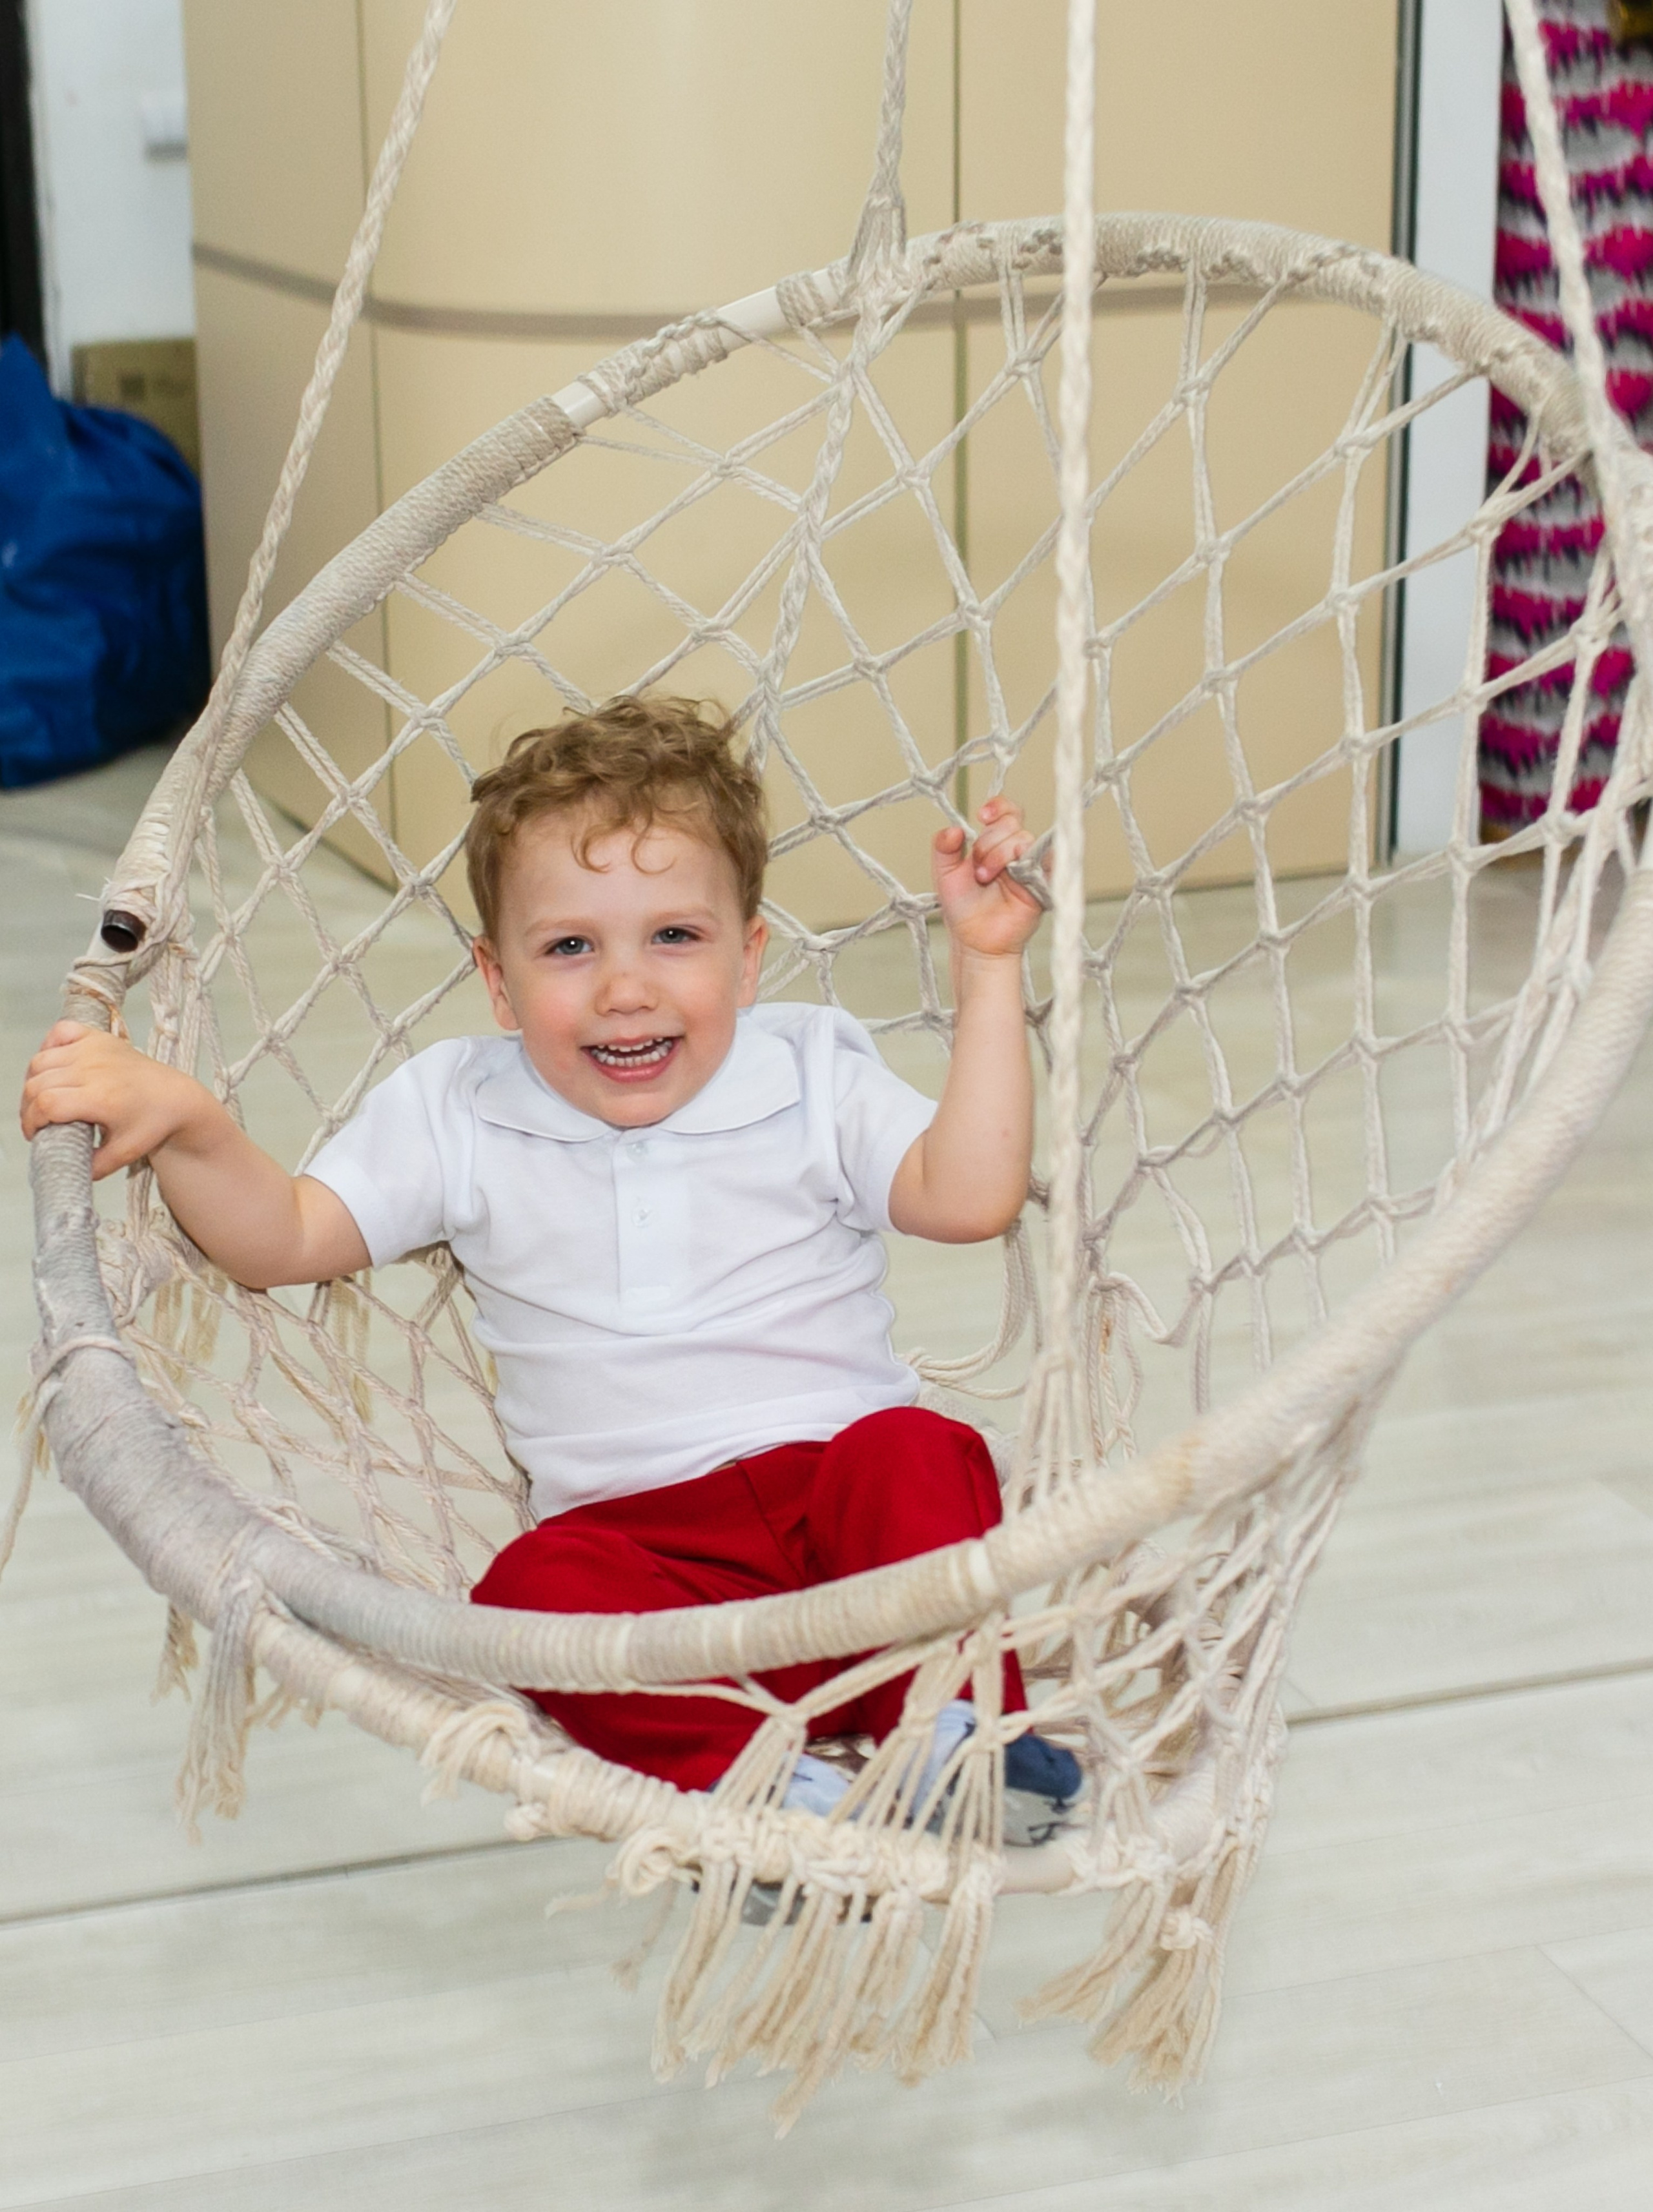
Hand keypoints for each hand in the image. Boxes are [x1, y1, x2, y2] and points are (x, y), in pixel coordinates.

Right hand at [20, 1021, 223, 1181]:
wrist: (176, 1097)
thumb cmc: (151, 1124)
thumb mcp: (124, 1153)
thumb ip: (93, 1166)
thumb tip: (65, 1172)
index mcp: (100, 1097)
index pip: (46, 1104)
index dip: (31, 1122)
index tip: (35, 1135)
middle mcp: (93, 1069)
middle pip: (37, 1084)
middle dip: (29, 1108)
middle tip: (38, 1123)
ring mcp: (95, 1048)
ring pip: (41, 1061)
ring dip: (33, 1081)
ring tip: (43, 1100)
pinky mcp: (98, 1037)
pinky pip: (60, 1032)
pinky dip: (49, 1047)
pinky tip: (54, 1068)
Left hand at [931, 797, 1044, 962]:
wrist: (975, 940)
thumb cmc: (963, 908)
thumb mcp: (945, 874)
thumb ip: (943, 848)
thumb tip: (954, 829)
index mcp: (995, 842)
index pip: (1006, 812)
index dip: (998, 807)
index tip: (981, 815)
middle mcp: (1015, 850)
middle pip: (1012, 824)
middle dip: (989, 842)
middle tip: (978, 869)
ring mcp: (1031, 865)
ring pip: (1024, 840)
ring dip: (1000, 854)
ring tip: (986, 877)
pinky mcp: (1044, 883)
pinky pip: (1048, 862)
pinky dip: (1029, 864)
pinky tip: (1014, 876)